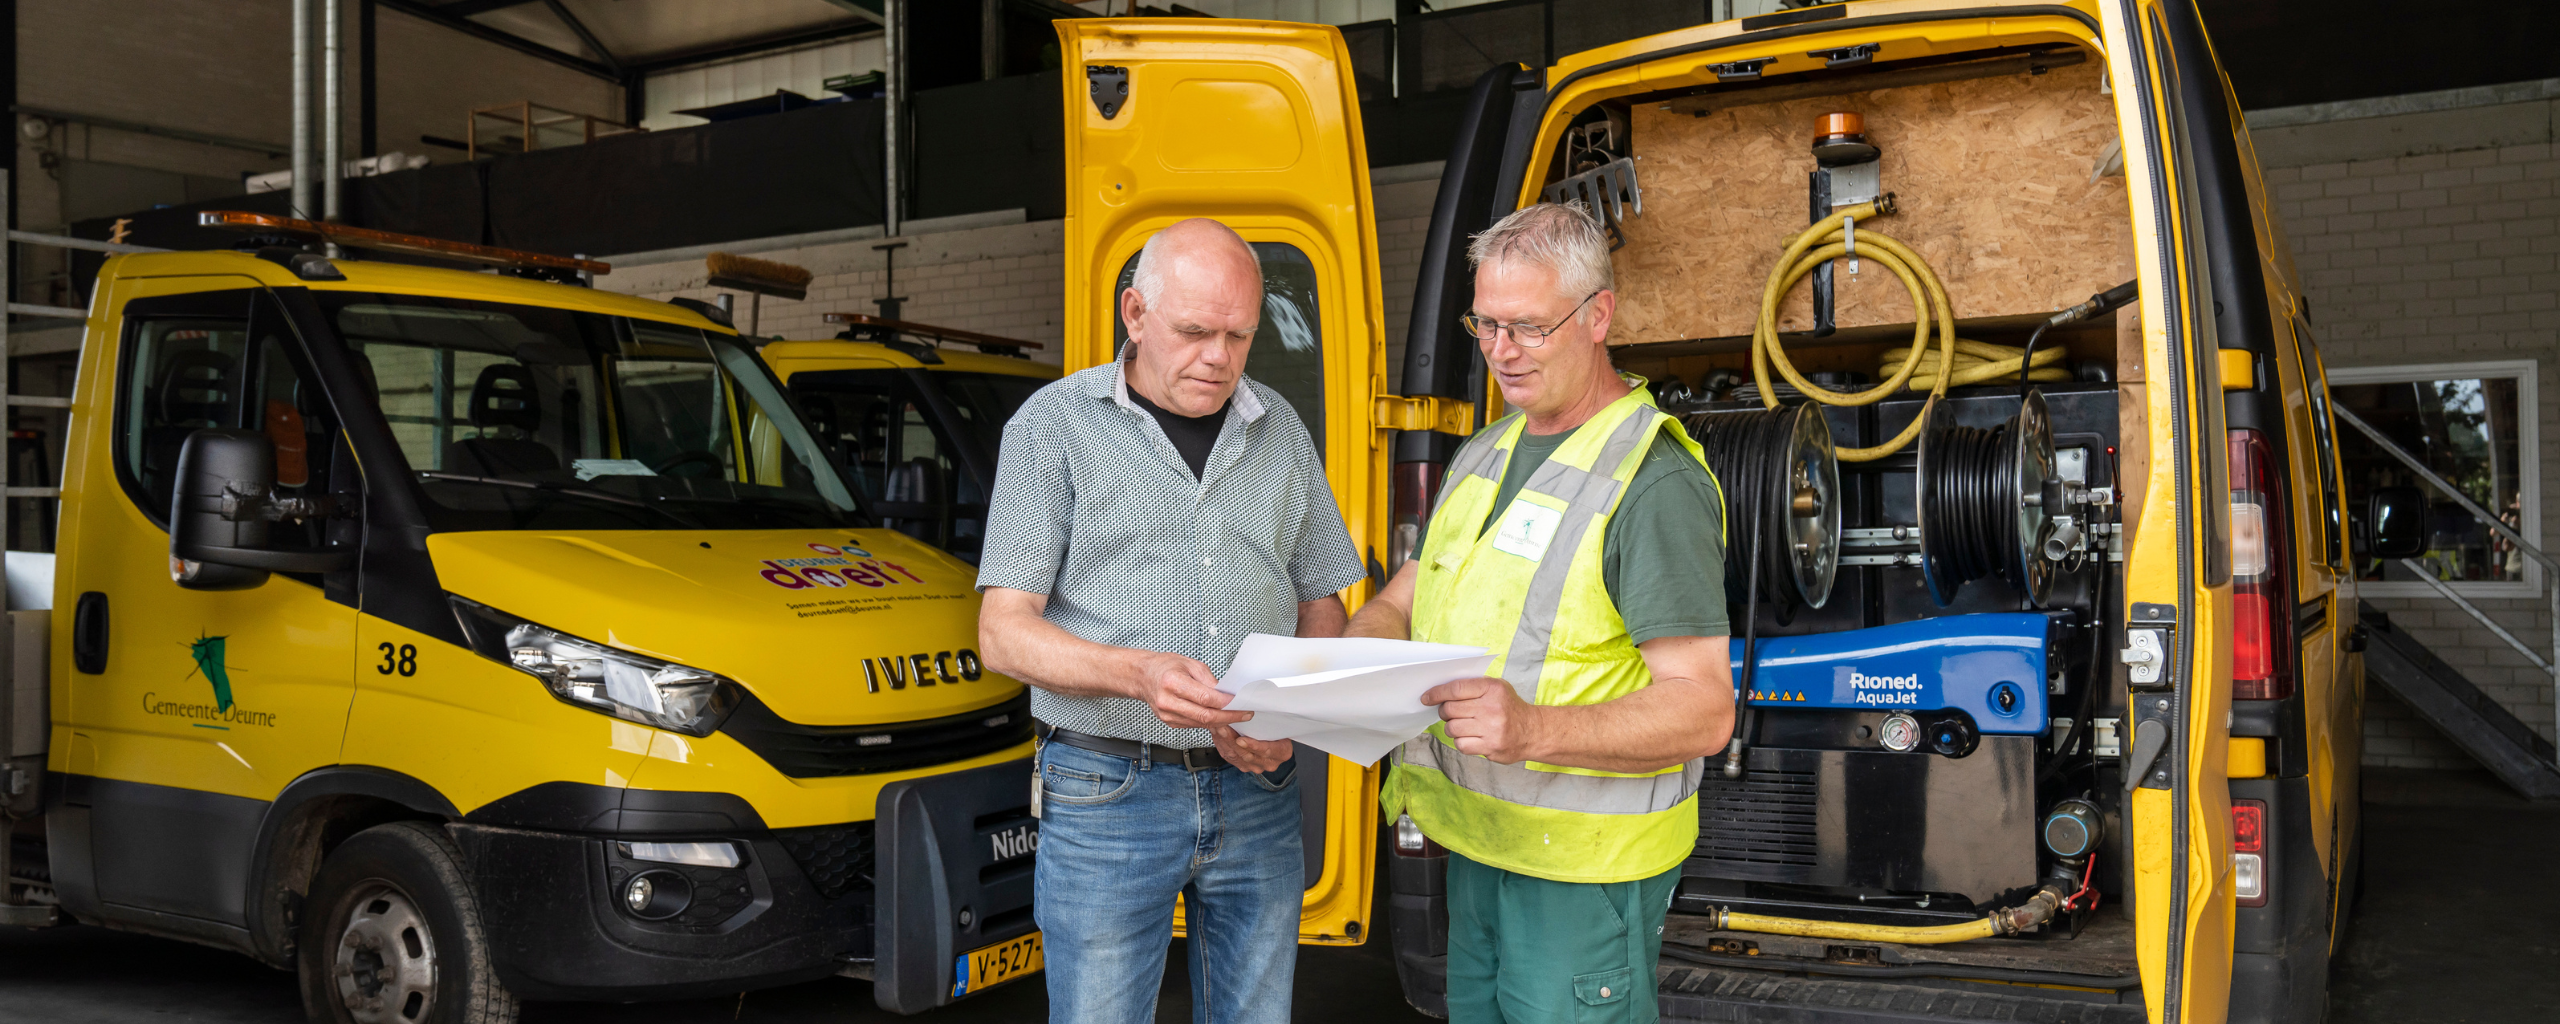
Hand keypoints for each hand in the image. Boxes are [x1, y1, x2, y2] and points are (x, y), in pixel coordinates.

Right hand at [1124, 650, 1247, 729]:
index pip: (1205, 698)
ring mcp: (1167, 715)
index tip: (1242, 703)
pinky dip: (1208, 722)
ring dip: (1220, 722)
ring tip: (1235, 716)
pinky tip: (1218, 717)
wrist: (1143, 676)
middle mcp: (1168, 701)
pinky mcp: (1169, 722)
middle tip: (1245, 715)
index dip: (1226, 703)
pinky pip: (1194, 725)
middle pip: (1205, 716)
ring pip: (1201, 724)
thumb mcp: (1190, 663)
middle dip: (1228, 717)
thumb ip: (1209, 680)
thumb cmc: (1166, 666)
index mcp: (1172, 682)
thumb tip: (1226, 695)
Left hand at [1210, 725, 1293, 773]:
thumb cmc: (1276, 726)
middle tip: (1222, 728)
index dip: (1253, 746)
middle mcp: (1270, 763)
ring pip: (1236, 756)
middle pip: (1248, 755)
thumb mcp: (1277, 723)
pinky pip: (1230, 757)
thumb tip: (1251, 709)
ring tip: (1217, 728)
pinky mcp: (1243, 766)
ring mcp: (1256, 766)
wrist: (1274, 736)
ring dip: (1224, 741)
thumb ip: (1269, 721)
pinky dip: (1222, 744)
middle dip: (1232, 741)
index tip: (1240, 739)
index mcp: (1282, 752)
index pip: (1267, 750)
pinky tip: (1217, 734)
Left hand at [1424, 676, 1544, 764]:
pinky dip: (1462, 741)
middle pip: (1451, 709)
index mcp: (1492, 689)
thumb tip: (1441, 692)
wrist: (1533, 731)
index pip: (1456, 689)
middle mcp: (1492, 708)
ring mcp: (1491, 729)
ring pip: (1452, 728)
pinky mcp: (1491, 746)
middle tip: (1450, 713)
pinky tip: (1471, 737)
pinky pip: (1461, 744)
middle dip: (1445, 712)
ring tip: (1463, 726)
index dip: (1437, 693)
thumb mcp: (1497, 688)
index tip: (1427, 698)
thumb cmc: (1510, 708)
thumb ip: (1473, 687)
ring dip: (1452, 728)